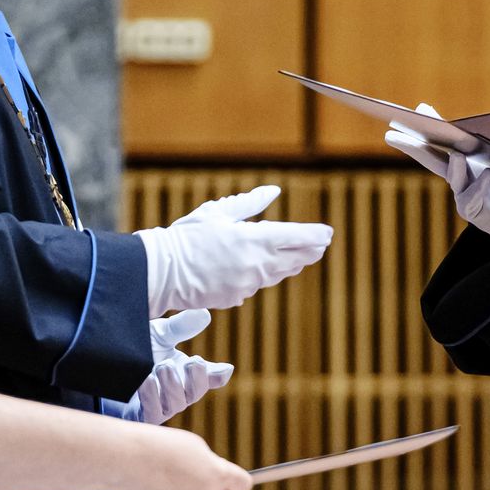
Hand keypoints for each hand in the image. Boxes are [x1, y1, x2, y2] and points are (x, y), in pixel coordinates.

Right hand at [122, 425, 252, 489]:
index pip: (242, 483)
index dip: (240, 481)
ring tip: (165, 472)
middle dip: (212, 489)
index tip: (239, 481)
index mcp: (216, 474)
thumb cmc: (163, 446)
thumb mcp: (194, 447)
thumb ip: (209, 465)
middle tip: (198, 474)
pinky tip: (155, 484)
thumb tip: (212, 480)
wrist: (130, 459)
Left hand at [130, 309, 232, 424]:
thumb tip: (204, 315)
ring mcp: (160, 407)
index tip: (225, 369)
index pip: (209, 378)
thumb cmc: (137, 351)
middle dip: (197, 377)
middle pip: (196, 393)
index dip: (218, 375)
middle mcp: (176, 392)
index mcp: (185, 373)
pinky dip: (150, 395)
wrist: (104, 365)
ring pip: (176, 404)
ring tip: (163, 366)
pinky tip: (145, 379)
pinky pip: (152, 412)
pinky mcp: (140, 417)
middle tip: (193, 361)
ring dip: (172, 384)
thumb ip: (180, 327)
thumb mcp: (159, 335)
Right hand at [136, 184, 332, 316]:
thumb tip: (274, 192)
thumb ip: (249, 204)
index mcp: (253, 239)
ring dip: (290, 264)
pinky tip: (261, 268)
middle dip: (309, 251)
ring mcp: (247, 284)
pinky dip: (261, 274)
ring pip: (278, 273)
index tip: (328, 233)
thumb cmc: (187, 236)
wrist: (162, 271)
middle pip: (294, 259)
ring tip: (300, 257)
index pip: (297, 238)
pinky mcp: (236, 297)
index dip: (316, 235)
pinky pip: (256, 284)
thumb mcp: (218, 213)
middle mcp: (256, 264)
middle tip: (321, 245)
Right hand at [386, 104, 489, 247]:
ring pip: (454, 180)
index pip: (437, 145)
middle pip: (433, 161)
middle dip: (413, 148)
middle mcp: (458, 180)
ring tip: (457, 154)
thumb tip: (469, 120)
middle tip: (392, 136)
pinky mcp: (476, 213)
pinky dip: (480, 186)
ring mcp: (465, 197)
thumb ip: (478, 140)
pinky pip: (474, 198)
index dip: (422, 131)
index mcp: (462, 164)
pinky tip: (488, 173)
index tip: (410, 114)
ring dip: (455, 168)